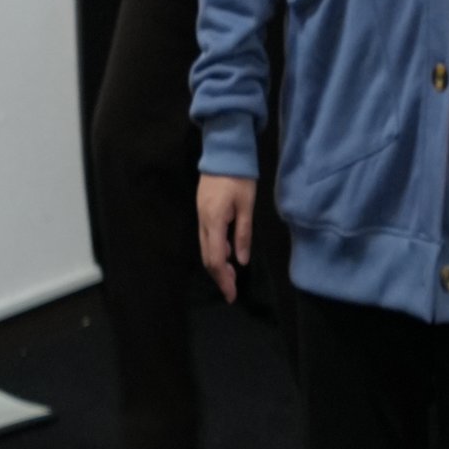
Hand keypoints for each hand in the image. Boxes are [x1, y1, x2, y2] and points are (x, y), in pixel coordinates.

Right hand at [197, 175, 256, 303]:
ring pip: (205, 249)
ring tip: (232, 276)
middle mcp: (203, 222)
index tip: (231, 295)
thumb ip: (243, 234)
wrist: (223, 153)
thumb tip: (241, 261)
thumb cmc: (239, 178)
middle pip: (207, 257)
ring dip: (217, 265)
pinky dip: (215, 251)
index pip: (216, 258)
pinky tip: (228, 254)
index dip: (224, 279)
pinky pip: (206, 238)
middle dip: (219, 276)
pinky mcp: (202, 212)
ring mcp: (200, 216)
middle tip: (232, 290)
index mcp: (214, 221)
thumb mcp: (247, 206)